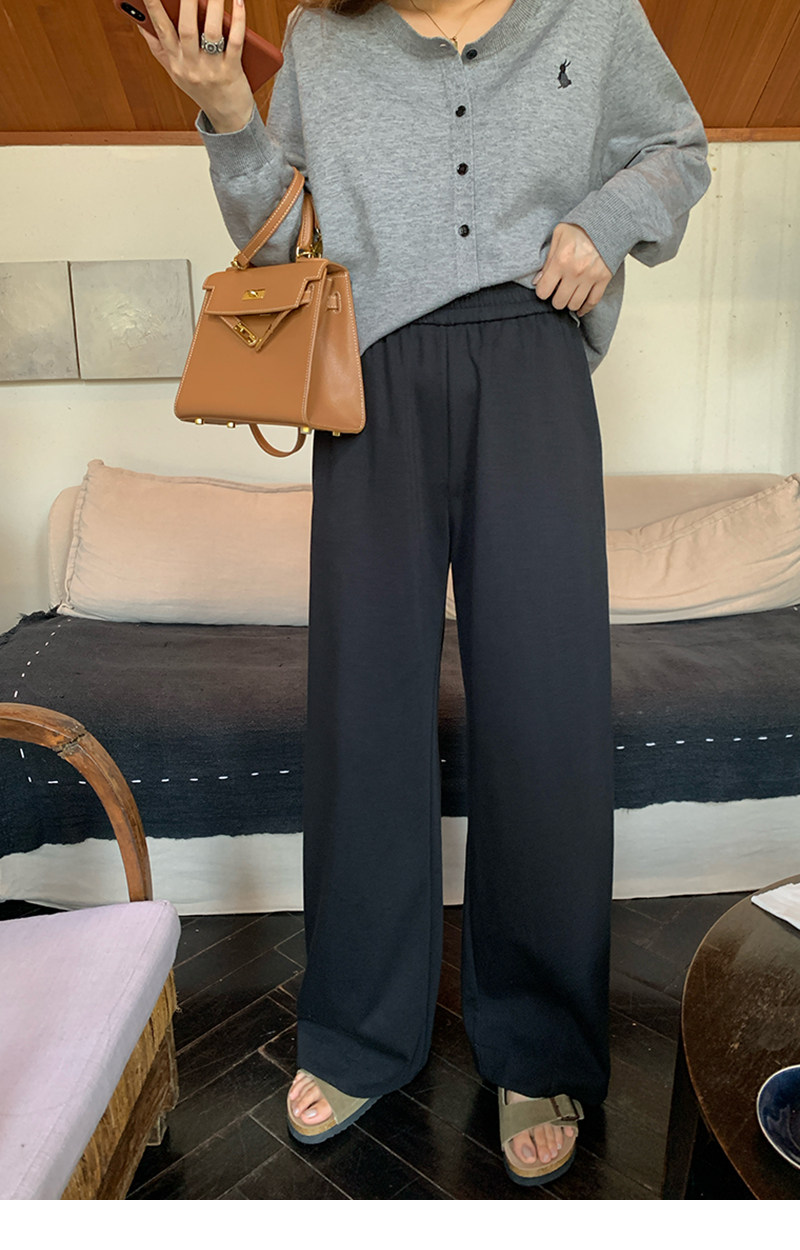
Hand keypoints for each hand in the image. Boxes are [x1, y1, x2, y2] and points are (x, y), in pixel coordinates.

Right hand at [136, 0, 253, 129]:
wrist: (228, 118)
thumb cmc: (202, 91)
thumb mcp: (175, 73)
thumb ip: (159, 48)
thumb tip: (141, 23)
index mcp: (175, 63)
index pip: (161, 30)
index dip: (153, 7)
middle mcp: (191, 66)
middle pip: (186, 28)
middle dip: (186, 2)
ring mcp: (212, 70)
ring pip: (211, 32)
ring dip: (214, 5)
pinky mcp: (232, 72)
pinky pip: (236, 42)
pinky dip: (238, 20)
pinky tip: (238, 2)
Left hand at [534, 222, 612, 316]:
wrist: (608, 221)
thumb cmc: (581, 227)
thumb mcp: (559, 235)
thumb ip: (547, 260)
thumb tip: (537, 281)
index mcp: (561, 260)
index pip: (544, 291)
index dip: (542, 291)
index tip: (545, 287)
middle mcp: (575, 272)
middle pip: (559, 302)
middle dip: (555, 298)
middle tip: (557, 292)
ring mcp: (591, 277)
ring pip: (574, 304)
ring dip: (569, 303)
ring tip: (568, 295)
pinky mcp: (604, 279)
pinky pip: (593, 302)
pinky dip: (585, 308)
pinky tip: (580, 307)